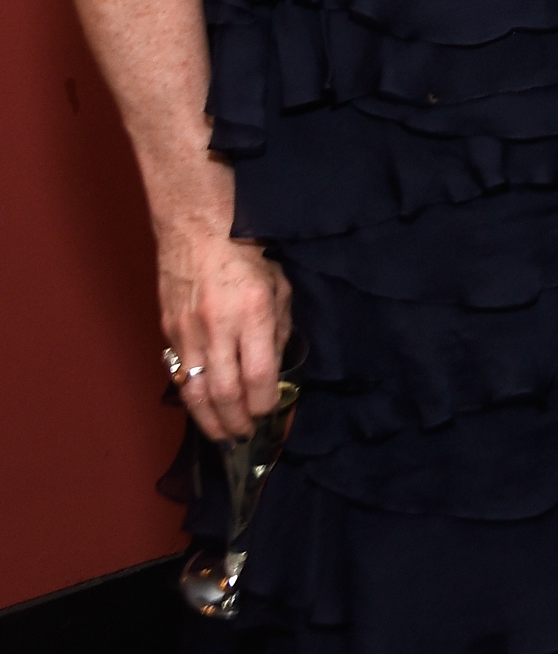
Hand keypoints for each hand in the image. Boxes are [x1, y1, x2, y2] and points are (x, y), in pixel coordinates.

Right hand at [157, 220, 291, 441]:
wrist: (198, 231)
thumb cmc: (249, 254)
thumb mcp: (280, 288)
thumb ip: (278, 331)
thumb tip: (273, 372)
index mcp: (253, 313)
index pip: (258, 375)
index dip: (263, 403)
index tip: (268, 413)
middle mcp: (218, 327)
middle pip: (223, 391)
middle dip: (235, 421)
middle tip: (244, 436)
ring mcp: (188, 331)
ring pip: (194, 390)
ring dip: (209, 419)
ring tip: (222, 436)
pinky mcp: (169, 332)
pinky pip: (179, 373)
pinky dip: (191, 397)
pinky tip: (202, 409)